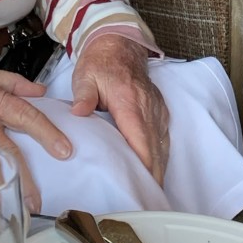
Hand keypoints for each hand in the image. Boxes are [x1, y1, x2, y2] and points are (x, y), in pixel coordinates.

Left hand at [70, 34, 168, 183]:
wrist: (118, 45)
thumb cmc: (101, 63)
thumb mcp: (85, 76)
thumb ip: (83, 96)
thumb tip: (78, 112)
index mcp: (129, 100)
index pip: (140, 138)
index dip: (144, 163)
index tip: (143, 184)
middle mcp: (147, 105)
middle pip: (155, 146)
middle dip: (154, 174)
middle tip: (148, 198)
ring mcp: (155, 106)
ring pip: (162, 142)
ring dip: (159, 166)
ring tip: (152, 190)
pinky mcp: (158, 107)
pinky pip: (163, 134)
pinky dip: (161, 153)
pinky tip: (157, 168)